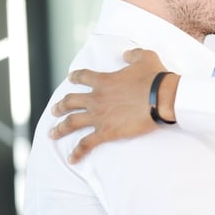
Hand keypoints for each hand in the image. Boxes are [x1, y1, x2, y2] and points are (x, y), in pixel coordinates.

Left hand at [49, 48, 167, 161]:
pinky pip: (87, 144)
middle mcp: (96, 98)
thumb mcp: (145, 57)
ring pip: (71, 123)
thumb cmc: (155, 78)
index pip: (82, 77)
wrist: (162, 98)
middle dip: (59, 107)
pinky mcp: (107, 132)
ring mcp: (99, 116)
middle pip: (69, 102)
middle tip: (54, 111)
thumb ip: (132, 55)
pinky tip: (72, 159)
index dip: (75, 77)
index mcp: (103, 80)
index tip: (70, 79)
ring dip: (60, 128)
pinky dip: (78, 152)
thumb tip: (125, 55)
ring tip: (52, 133)